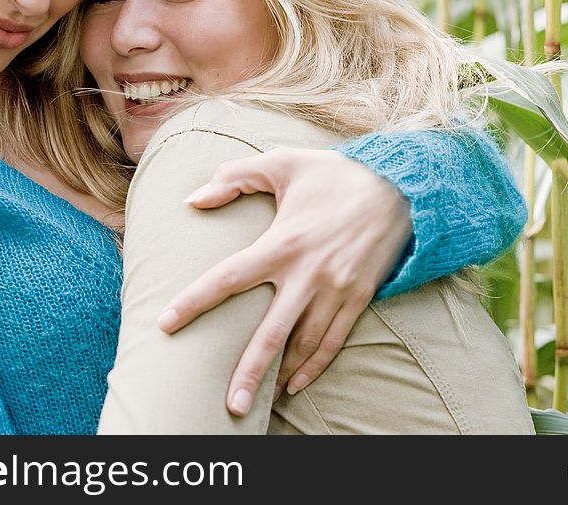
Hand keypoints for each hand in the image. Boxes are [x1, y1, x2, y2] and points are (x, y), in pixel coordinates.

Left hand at [155, 147, 412, 415]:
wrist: (402, 184)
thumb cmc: (335, 173)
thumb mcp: (283, 162)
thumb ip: (234, 177)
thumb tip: (193, 199)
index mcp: (283, 243)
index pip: (227, 279)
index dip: (194, 302)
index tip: (166, 324)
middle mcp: (309, 274)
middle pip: (271, 333)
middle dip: (248, 372)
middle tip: (229, 406)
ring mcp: (337, 289)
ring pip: (304, 344)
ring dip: (280, 374)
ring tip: (254, 400)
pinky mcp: (359, 296)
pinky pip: (335, 340)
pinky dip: (315, 366)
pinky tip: (295, 383)